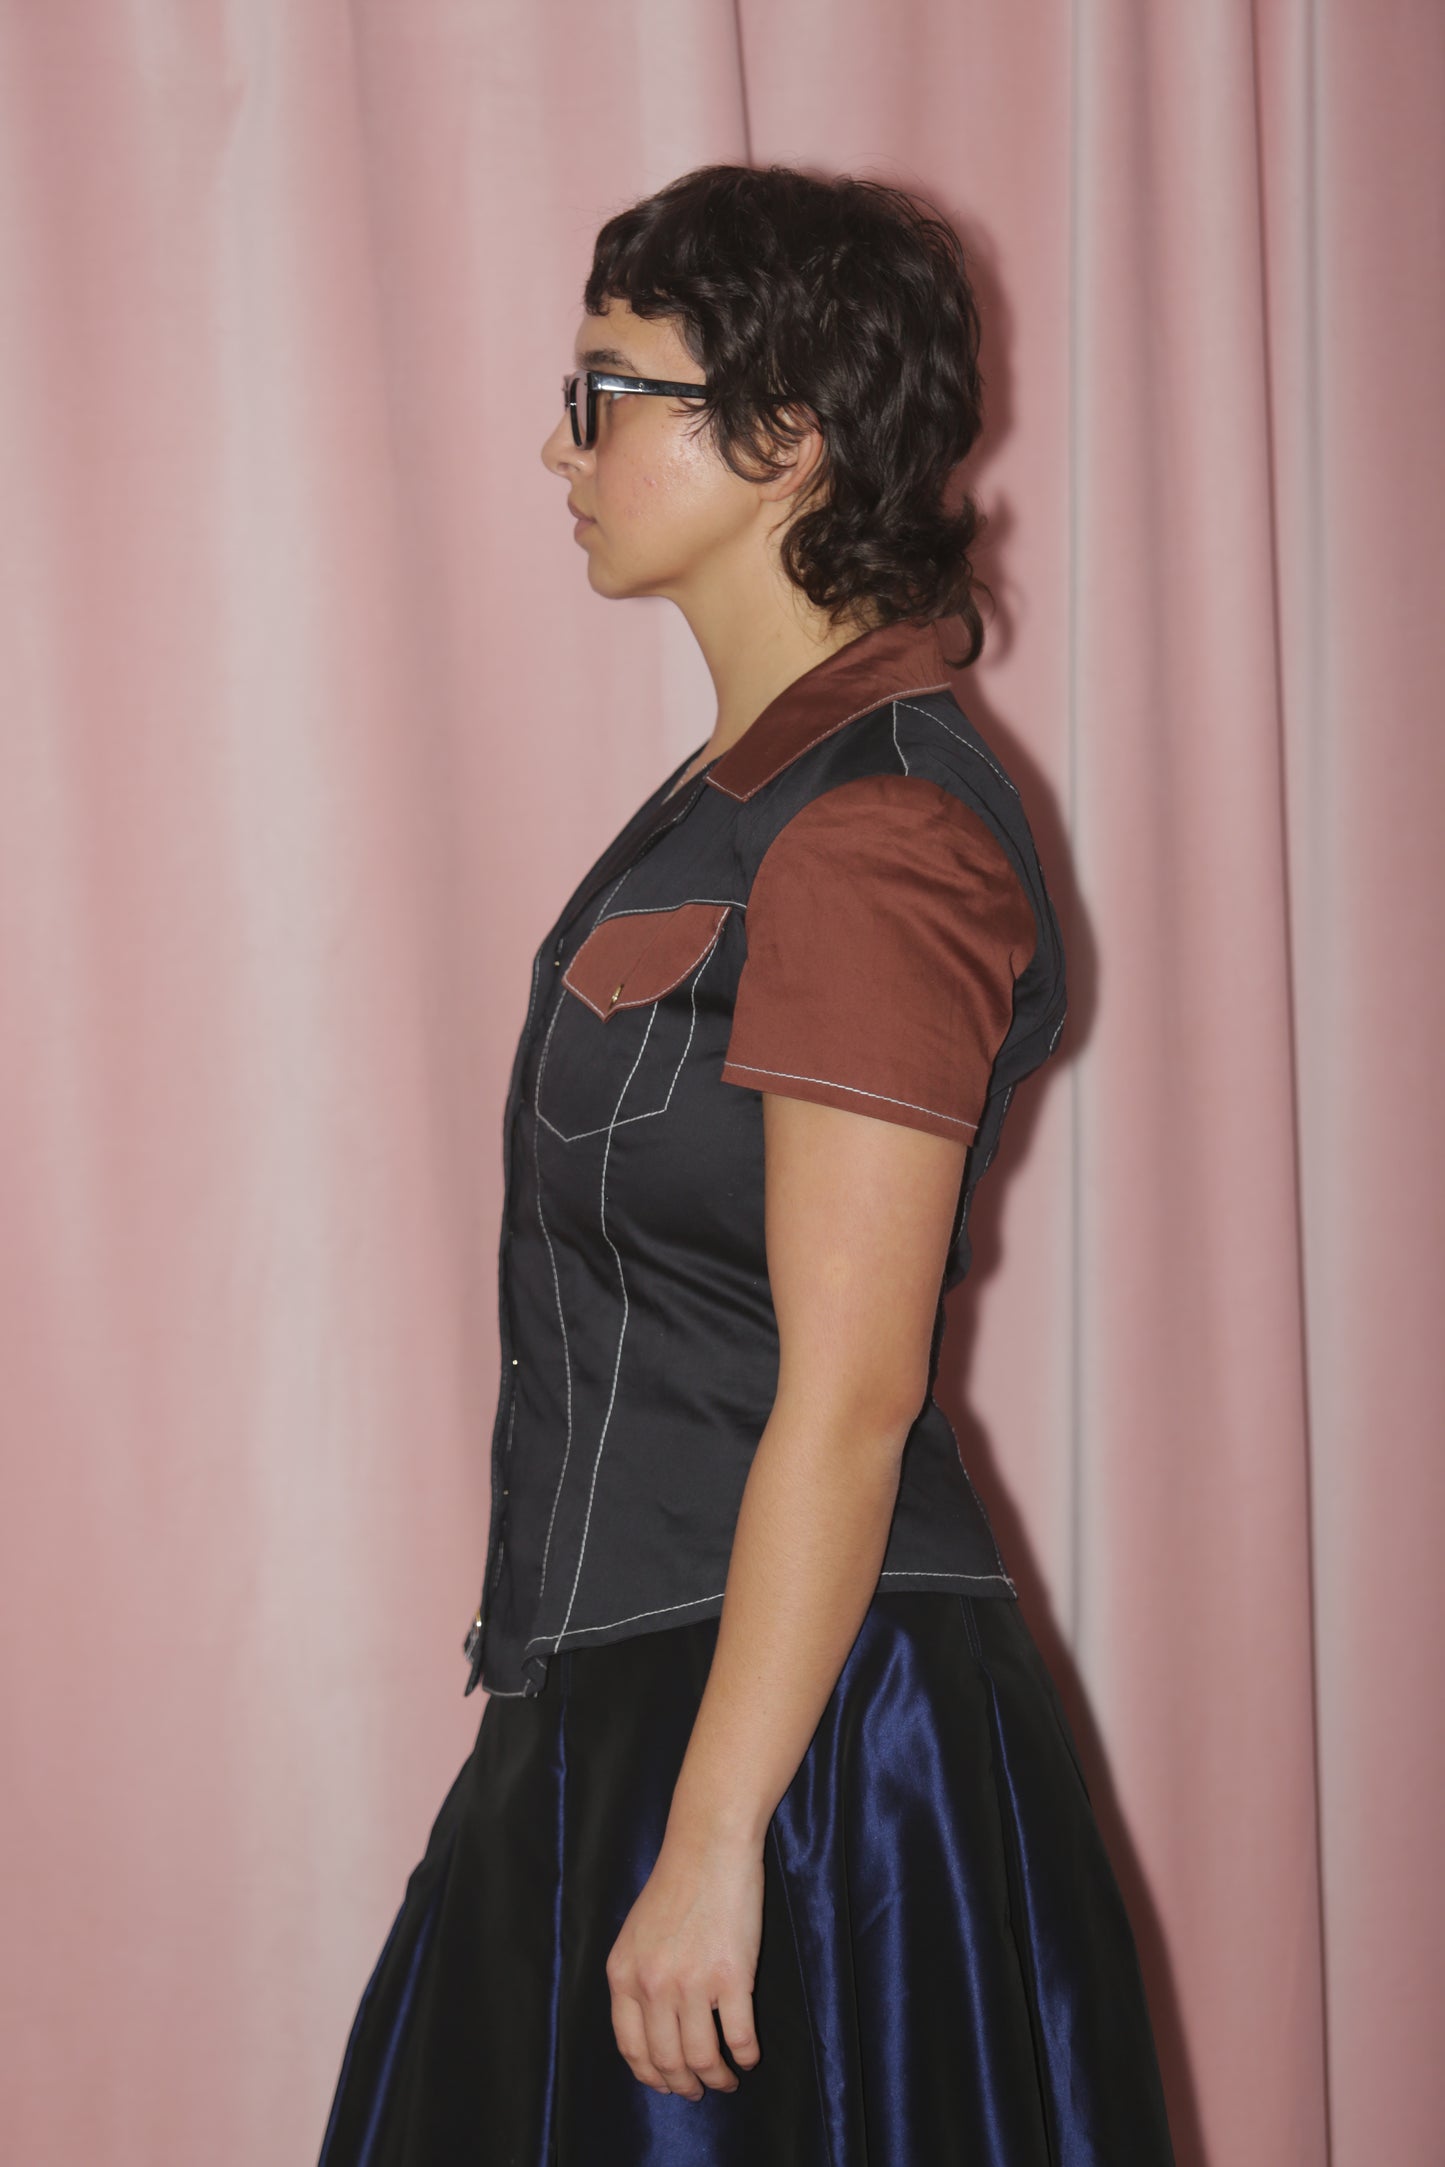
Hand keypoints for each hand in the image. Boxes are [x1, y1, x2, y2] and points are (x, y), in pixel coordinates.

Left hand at [605, 1824, 764, 2098]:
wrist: (709, 1846)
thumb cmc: (676, 1883)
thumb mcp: (636, 1933)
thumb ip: (637, 1978)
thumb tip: (650, 2029)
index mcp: (624, 1975)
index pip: (631, 2047)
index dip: (650, 2075)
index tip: (666, 2084)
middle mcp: (653, 1986)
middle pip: (667, 2060)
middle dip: (684, 2085)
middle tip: (698, 2090)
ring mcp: (693, 1983)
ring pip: (703, 2058)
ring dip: (717, 2078)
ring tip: (727, 2080)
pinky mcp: (732, 1977)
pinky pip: (740, 2036)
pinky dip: (746, 2055)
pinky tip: (749, 2056)